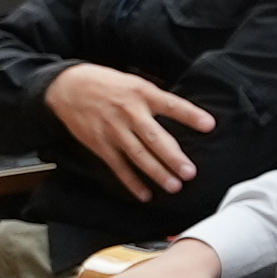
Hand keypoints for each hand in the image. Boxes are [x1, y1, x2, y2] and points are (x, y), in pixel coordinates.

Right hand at [42, 64, 216, 200]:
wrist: (67, 87)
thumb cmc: (107, 84)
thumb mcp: (134, 83)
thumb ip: (156, 99)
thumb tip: (185, 114)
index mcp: (141, 94)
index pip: (171, 105)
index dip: (190, 115)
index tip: (209, 125)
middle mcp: (128, 113)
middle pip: (154, 138)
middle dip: (172, 157)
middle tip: (190, 172)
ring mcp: (113, 130)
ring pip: (138, 155)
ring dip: (157, 173)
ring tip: (174, 186)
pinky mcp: (100, 144)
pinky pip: (118, 166)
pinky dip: (131, 182)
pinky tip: (145, 194)